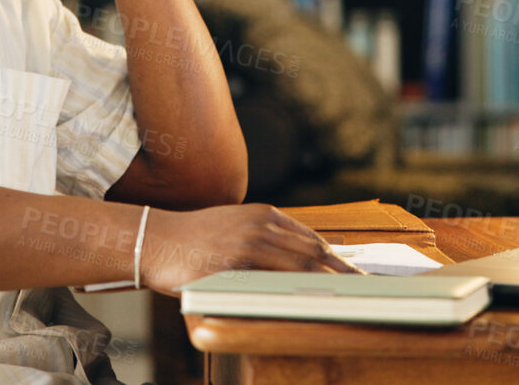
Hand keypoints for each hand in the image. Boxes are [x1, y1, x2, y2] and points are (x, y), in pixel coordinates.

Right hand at [137, 204, 361, 294]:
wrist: (155, 240)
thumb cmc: (194, 241)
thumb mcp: (234, 228)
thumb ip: (265, 240)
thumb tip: (298, 264)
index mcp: (263, 215)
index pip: (311, 239)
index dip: (337, 259)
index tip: (356, 275)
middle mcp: (260, 225)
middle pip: (313, 253)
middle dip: (342, 273)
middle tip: (364, 291)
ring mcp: (248, 244)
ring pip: (299, 267)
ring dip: (327, 285)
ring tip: (347, 301)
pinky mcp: (233, 263)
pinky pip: (272, 282)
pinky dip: (296, 293)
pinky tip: (310, 304)